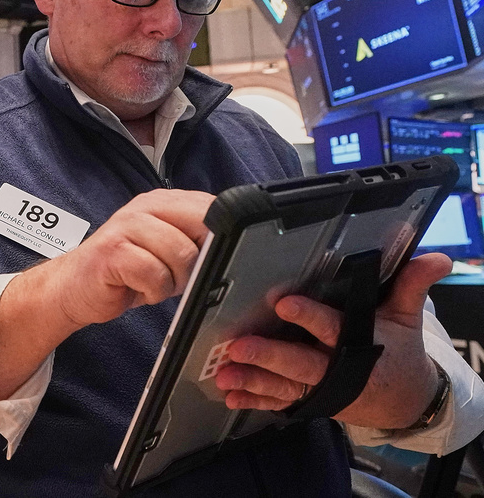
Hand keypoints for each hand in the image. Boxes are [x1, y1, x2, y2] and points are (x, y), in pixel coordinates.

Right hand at [48, 188, 215, 328]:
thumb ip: (193, 239)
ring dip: (173, 281)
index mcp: (163, 202)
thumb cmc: (126, 271)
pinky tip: (138, 290)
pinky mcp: (112, 252)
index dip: (220, 236)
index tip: (215, 258)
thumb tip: (234, 245)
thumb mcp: (165, 249)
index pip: (210, 207)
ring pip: (180, 255)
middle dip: (197, 263)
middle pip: (200, 229)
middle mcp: (144, 207)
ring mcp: (126, 227)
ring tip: (154, 283)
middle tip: (177, 276)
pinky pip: (155, 275)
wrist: (74, 287)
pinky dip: (153, 292)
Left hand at [214, 253, 450, 427]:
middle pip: (301, 364)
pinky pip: (279, 402)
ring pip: (284, 386)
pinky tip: (231, 397)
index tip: (284, 303)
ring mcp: (321, 389)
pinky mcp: (310, 401)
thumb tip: (436, 258)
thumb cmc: (398, 351)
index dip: (309, 317)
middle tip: (239, 347)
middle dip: (269, 357)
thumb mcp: (406, 318)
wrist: (405, 400)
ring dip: (254, 381)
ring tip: (224, 375)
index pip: (332, 328)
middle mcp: (337, 369)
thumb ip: (411, 286)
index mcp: (359, 344)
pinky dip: (255, 401)